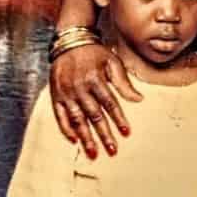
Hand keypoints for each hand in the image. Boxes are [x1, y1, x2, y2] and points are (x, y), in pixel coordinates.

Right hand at [49, 42, 141, 157]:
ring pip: (77, 120)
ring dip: (86, 138)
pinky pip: (60, 116)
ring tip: (93, 153)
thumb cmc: (94, 53)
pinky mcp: (56, 96)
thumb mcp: (113, 62)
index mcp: (95, 79)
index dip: (119, 119)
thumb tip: (139, 99)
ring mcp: (66, 93)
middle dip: (103, 134)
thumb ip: (124, 83)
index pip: (109, 104)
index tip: (126, 133)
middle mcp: (80, 88)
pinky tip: (74, 141)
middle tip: (112, 150)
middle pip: (94, 115)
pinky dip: (66, 129)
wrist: (69, 43)